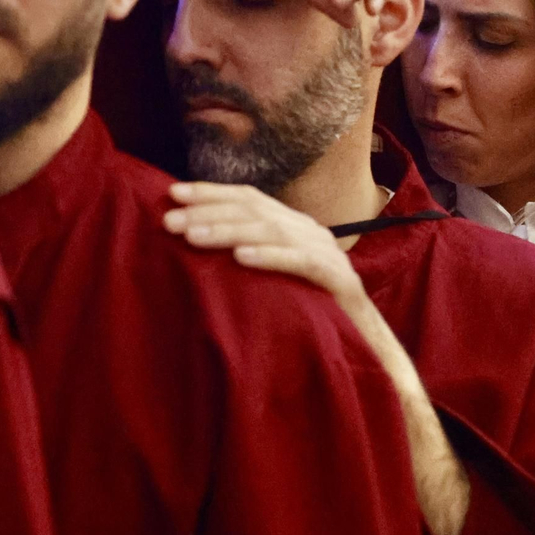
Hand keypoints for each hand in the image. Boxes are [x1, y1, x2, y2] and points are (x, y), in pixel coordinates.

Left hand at [164, 180, 368, 310]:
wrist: (364, 342)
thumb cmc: (311, 309)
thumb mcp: (273, 277)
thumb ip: (247, 255)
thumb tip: (194, 243)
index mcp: (294, 226)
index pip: (249, 198)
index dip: (211, 193)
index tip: (172, 194)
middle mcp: (309, 231)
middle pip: (255, 211)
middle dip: (208, 212)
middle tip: (170, 220)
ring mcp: (325, 253)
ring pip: (272, 231)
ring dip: (228, 232)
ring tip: (193, 237)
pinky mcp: (337, 279)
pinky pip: (300, 262)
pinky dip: (270, 257)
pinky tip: (241, 258)